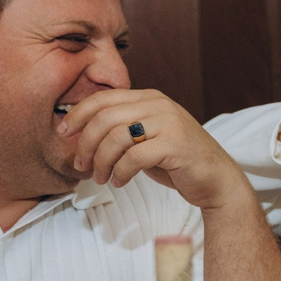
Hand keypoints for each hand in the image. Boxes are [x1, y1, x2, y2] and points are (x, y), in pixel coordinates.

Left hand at [60, 90, 250, 209]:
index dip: (78, 115)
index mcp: (149, 98)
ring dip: (101, 162)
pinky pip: (133, 157)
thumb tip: (82, 134)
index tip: (64, 134)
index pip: (103, 98)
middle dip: (86, 144)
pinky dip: (120, 173)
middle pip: (104, 118)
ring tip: (101, 178)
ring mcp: (169, 123)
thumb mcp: (147, 137)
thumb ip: (123, 128)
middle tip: (81, 165)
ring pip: (116, 137)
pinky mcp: (175, 145)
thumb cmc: (177, 161)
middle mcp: (158, 105)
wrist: (217, 179)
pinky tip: (120, 182)